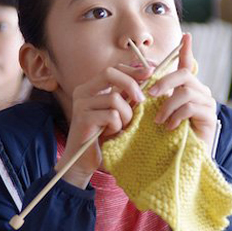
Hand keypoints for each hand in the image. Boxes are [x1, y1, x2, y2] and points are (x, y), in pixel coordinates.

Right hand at [59, 65, 149, 188]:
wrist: (84, 161)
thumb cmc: (104, 136)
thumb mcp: (118, 112)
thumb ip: (127, 96)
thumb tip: (148, 75)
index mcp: (90, 88)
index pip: (112, 69)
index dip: (132, 70)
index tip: (150, 73)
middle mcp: (82, 92)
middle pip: (109, 73)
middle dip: (130, 84)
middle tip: (142, 100)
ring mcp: (81, 104)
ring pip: (115, 98)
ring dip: (126, 115)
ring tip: (121, 128)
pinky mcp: (83, 118)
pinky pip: (112, 116)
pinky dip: (118, 126)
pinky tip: (111, 135)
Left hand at [146, 33, 216, 145]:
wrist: (183, 159)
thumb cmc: (168, 135)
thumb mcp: (157, 112)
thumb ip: (153, 97)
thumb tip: (138, 80)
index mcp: (187, 88)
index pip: (187, 65)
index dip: (186, 50)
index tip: (186, 36)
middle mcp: (200, 92)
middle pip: (183, 75)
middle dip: (164, 82)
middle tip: (148, 94)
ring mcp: (207, 103)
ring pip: (185, 92)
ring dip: (167, 105)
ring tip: (157, 120)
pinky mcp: (210, 116)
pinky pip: (190, 107)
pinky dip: (176, 116)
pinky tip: (169, 127)